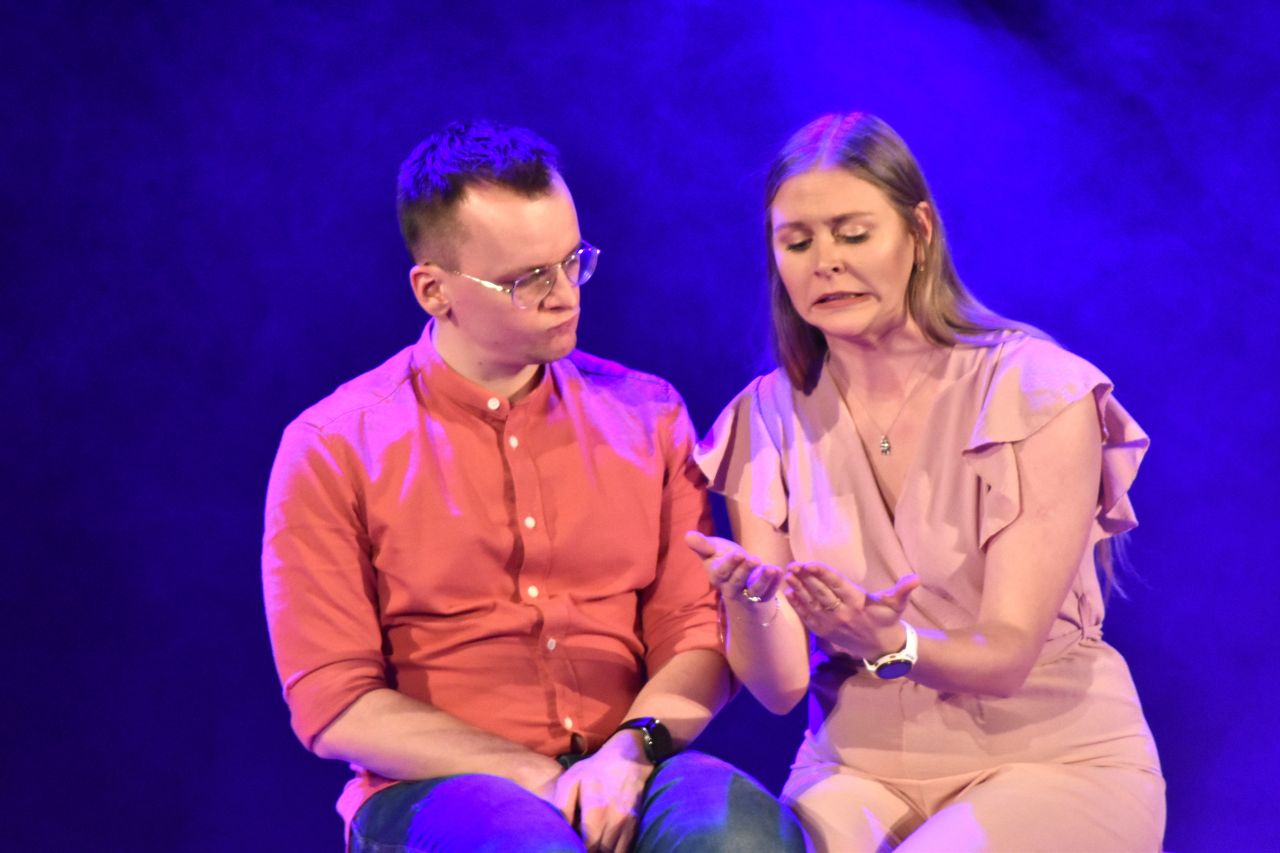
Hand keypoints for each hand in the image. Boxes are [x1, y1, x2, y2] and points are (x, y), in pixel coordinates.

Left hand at [551, 731, 651, 851]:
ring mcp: (627, 823)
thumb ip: (562, 806)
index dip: (579, 851)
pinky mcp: (635, 824)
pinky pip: (626, 848)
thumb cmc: (595, 769)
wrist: (628, 757)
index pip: (588, 845)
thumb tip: (561, 830)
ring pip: (615, 852)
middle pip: (601, 851)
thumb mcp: (571, 779)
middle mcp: (615, 819)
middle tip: (579, 849)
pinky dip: (615, 851)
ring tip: (591, 849)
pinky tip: (603, 849)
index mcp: (596, 809)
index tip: (571, 850)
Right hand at [685, 530, 784, 604]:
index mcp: (717, 576)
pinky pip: (768, 594)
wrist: (737, 580)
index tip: (738, 553)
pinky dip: (775, 584)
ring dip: (764, 580)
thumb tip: (687, 535)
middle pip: (737, 582)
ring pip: (754, 591)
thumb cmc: (723, 560)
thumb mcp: (712, 551)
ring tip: (772, 568)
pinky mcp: (761, 597)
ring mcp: (747, 594)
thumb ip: (702, 545)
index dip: (730, 564)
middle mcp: (730, 588)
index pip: (721, 572)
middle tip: (754, 558)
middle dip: (746, 571)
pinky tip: (780, 572)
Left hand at [785, 562, 919, 658]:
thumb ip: (903, 589)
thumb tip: (916, 578)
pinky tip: (789, 594)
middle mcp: (843, 613)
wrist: (883, 648)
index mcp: (858, 602)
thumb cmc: (888, 619)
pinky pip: (809, 618)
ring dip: (798, 589)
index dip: (822, 573)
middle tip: (792, 565)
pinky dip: (798, 606)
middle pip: (820, 593)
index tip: (808, 564)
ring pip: (812, 604)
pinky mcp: (825, 633)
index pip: (836, 584)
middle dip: (805, 578)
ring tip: (787, 576)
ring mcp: (832, 624)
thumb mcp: (897, 603)